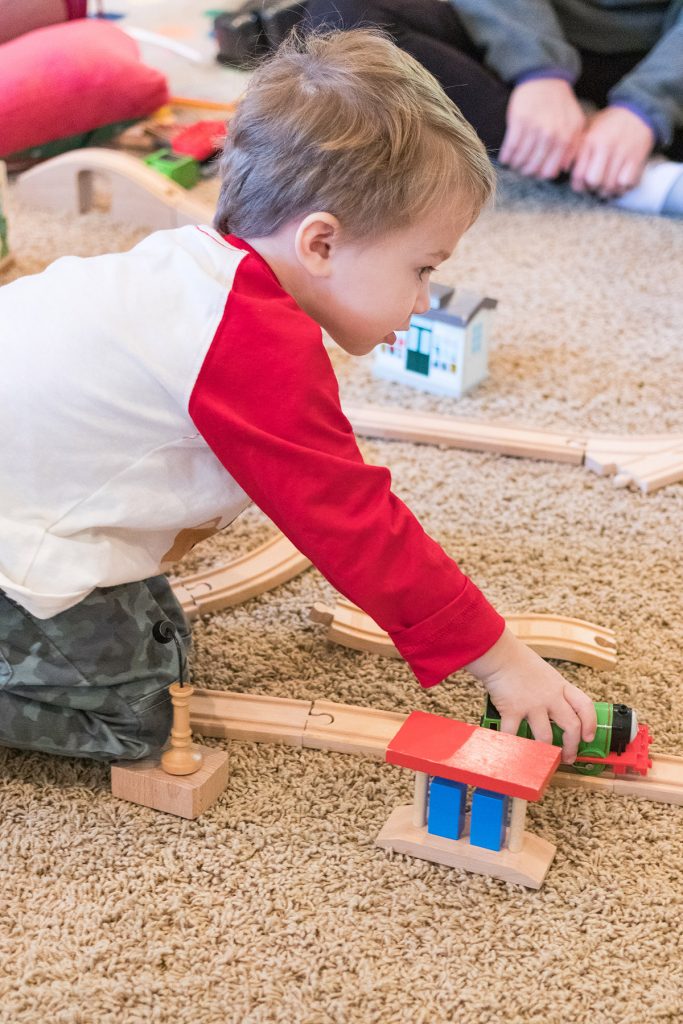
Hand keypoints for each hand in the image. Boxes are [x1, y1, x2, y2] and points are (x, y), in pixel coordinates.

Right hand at [465, 628, 596, 763]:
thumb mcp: (545, 674)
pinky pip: (514, 735)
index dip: (590, 724)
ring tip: (542, 759)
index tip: (588, 737)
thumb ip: (552, 691)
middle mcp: (551, 697)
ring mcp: (533, 705)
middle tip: (567, 757)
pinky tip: (513, 752)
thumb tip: (555, 711)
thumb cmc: (519, 662)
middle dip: (571, 747)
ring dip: (545, 753)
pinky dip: (513, 746)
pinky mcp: (513, 710)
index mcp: (560, 687)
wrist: (500, 654)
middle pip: (571, 726)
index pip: (585, 706)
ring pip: (546, 737)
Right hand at [500, 78, 585, 179]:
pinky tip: (505, 157)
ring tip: (513, 162)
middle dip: (526, 171)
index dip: (539, 174)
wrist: (546, 78)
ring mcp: (534, 128)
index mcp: (566, 139)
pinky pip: (510, 148)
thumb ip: (573, 146)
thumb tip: (563, 169)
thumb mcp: (575, 124)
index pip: (549, 171)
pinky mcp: (519, 121)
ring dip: (515, 165)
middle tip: (521, 168)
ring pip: (521, 160)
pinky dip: (506, 156)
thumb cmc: (560, 104)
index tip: (534, 171)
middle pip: (533, 168)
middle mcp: (551, 135)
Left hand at [570, 106, 654, 197]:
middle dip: (593, 188)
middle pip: (594, 181)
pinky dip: (623, 187)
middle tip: (595, 186)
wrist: (637, 113)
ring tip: (607, 186)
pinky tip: (620, 183)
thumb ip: (576, 148)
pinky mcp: (637, 157)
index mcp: (590, 140)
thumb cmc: (607, 125)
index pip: (579, 174)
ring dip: (608, 191)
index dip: (578, 185)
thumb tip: (563, 168)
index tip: (582, 184)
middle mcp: (606, 146)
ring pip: (611, 185)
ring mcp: (622, 152)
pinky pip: (627, 183)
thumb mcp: (588, 130)